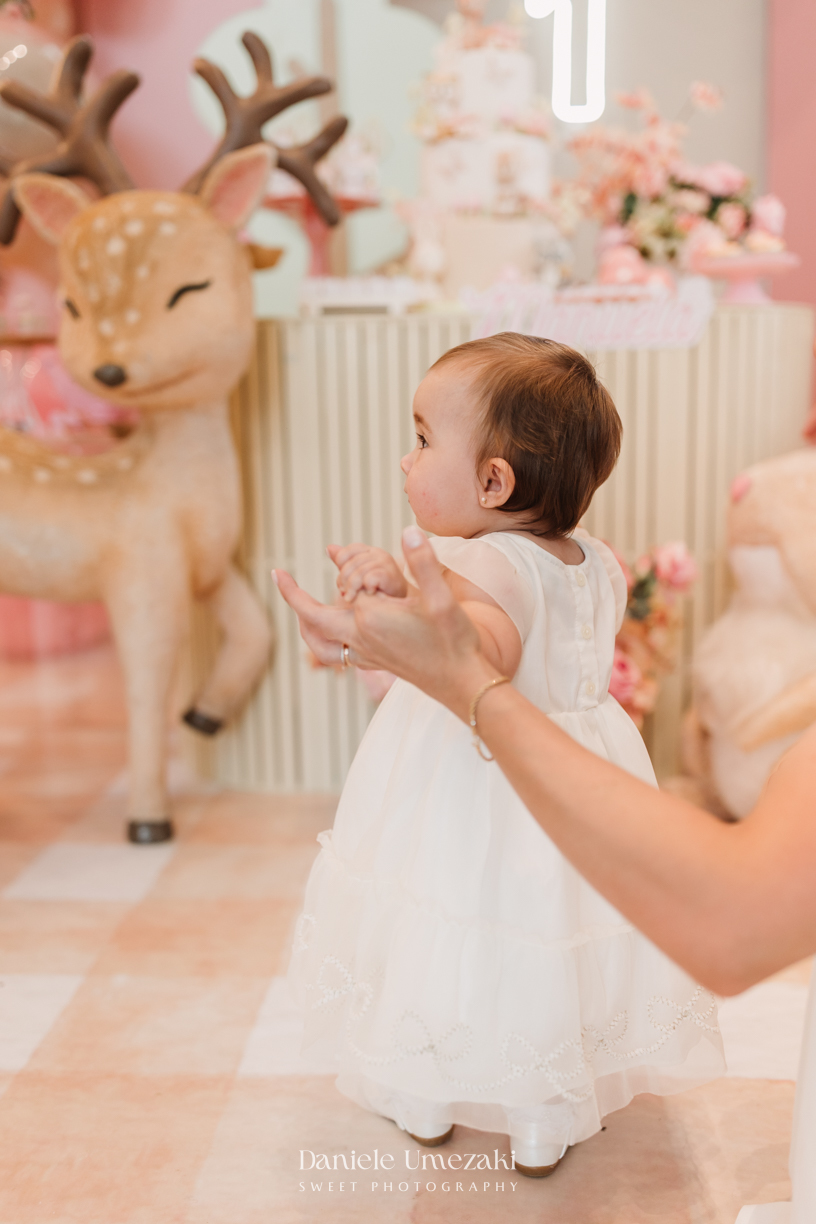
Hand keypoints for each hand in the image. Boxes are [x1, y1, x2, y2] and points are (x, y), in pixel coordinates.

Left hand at [273, 527, 494, 718]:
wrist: (462, 684)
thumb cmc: (454, 642)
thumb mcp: (441, 599)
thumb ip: (423, 563)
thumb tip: (409, 531)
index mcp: (372, 620)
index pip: (349, 584)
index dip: (356, 567)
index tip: (340, 558)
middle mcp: (361, 639)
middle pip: (313, 618)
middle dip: (294, 596)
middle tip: (278, 574)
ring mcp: (365, 655)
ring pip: (319, 641)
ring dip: (305, 622)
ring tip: (297, 604)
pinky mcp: (373, 663)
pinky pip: (335, 653)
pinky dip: (322, 638)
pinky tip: (330, 628)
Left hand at [327, 543, 407, 600]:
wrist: (403, 606)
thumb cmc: (380, 592)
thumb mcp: (359, 576)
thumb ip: (345, 563)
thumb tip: (329, 548)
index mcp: (369, 551)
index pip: (345, 553)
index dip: (340, 568)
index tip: (341, 585)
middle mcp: (378, 553)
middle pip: (349, 563)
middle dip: (343, 581)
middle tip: (345, 595)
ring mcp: (386, 563)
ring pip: (358, 572)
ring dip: (352, 589)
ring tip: (351, 599)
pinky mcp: (392, 575)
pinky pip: (369, 578)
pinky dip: (366, 589)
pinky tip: (370, 595)